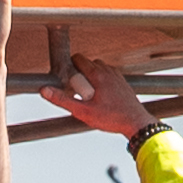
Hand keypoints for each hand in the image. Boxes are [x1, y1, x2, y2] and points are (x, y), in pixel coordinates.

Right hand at [35, 52, 154, 145]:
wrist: (136, 123)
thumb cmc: (113, 117)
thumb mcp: (83, 111)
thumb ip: (63, 100)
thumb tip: (46, 91)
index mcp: (98, 74)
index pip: (78, 59)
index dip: (69, 66)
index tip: (67, 79)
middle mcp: (108, 71)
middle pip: (88, 63)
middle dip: (79, 73)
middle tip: (77, 90)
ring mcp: (117, 76)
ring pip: (99, 69)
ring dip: (91, 77)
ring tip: (88, 95)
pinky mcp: (123, 83)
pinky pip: (108, 76)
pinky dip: (101, 82)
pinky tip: (100, 97)